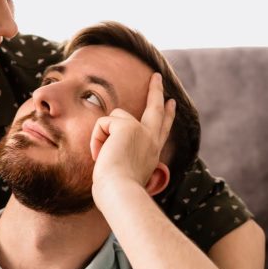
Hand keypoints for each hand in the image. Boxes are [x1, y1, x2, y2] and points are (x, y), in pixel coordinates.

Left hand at [90, 73, 175, 192]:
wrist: (119, 192)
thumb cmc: (116, 192)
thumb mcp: (123, 175)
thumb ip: (121, 160)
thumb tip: (106, 154)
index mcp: (152, 153)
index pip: (161, 130)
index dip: (167, 116)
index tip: (171, 103)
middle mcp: (151, 141)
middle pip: (156, 110)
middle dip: (156, 91)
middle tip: (157, 77)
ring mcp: (142, 132)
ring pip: (115, 117)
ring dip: (102, 134)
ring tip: (102, 156)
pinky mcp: (127, 126)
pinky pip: (103, 123)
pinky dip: (96, 138)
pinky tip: (99, 154)